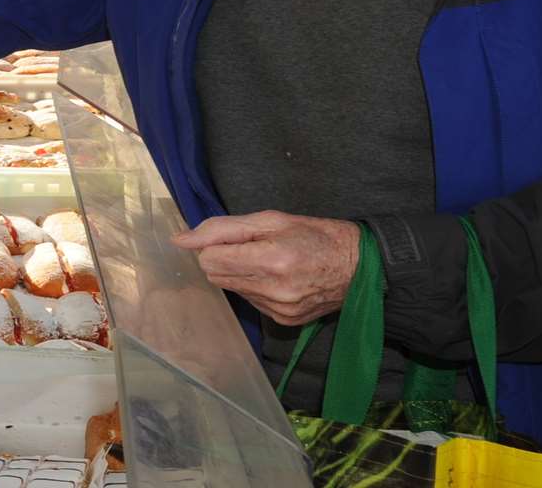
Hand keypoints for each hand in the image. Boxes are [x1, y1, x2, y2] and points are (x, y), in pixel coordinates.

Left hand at [172, 211, 360, 325]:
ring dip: (239, 274)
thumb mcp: (271, 220)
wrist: (360, 267)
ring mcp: (279, 310)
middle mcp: (274, 290)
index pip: (209, 260)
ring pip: (231, 290)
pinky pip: (250, 302)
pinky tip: (277, 278)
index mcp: (271, 260)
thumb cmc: (316, 235)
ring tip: (267, 261)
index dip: (213, 246)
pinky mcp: (284, 321)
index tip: (231, 238)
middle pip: (216, 276)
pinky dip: (255, 288)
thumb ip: (222, 228)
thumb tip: (181, 240)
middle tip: (249, 248)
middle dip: (223, 259)